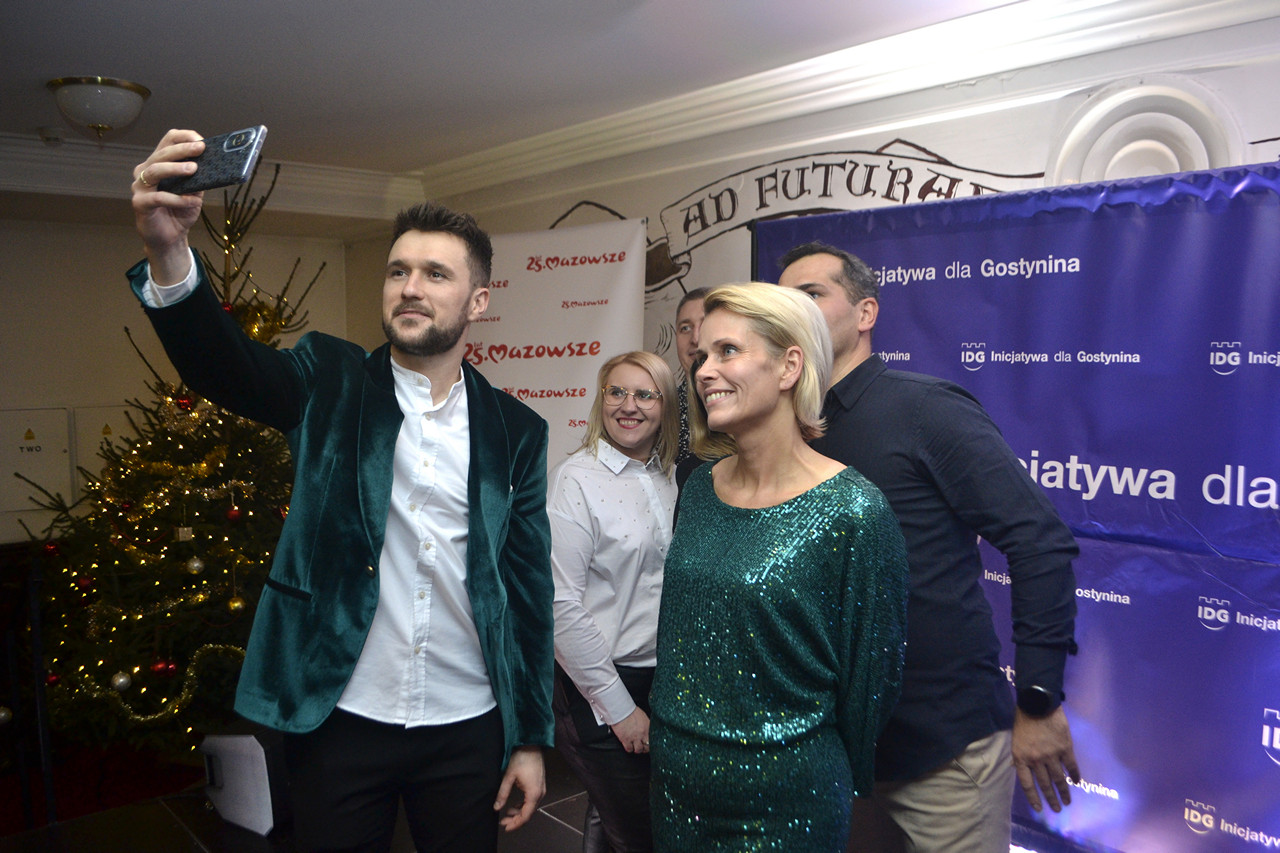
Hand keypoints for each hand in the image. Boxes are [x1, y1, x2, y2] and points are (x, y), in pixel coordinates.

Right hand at [131, 129, 206, 283]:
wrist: (170, 237)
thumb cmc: (181, 211)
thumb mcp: (195, 191)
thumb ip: (199, 178)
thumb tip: (211, 164)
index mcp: (159, 163)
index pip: (167, 141)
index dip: (183, 137)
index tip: (201, 141)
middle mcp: (146, 171)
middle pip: (161, 154)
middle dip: (182, 149)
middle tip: (200, 149)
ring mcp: (140, 187)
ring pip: (154, 170)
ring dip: (175, 168)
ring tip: (194, 169)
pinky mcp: (140, 203)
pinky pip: (158, 197)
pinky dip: (178, 199)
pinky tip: (193, 201)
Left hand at [494, 745, 544, 831]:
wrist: (531, 744)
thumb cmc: (522, 758)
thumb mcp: (509, 777)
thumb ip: (503, 794)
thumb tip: (497, 808)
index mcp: (534, 793)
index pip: (525, 815)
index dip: (516, 824)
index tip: (506, 828)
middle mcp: (540, 793)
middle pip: (528, 813)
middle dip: (516, 820)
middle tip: (503, 822)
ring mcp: (541, 789)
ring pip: (530, 807)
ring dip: (519, 813)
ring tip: (507, 815)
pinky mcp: (539, 785)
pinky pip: (531, 801)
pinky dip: (523, 806)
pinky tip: (514, 806)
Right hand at [609, 707, 650, 752]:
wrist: (621, 710)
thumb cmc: (631, 711)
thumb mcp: (643, 717)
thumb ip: (646, 725)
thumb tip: (647, 730)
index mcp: (648, 727)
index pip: (652, 740)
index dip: (650, 744)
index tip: (648, 744)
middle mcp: (642, 734)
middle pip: (647, 747)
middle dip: (644, 748)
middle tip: (642, 747)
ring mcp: (634, 738)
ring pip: (638, 750)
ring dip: (637, 749)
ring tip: (635, 747)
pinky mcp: (626, 740)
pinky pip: (629, 749)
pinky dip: (629, 749)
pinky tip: (628, 746)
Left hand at [1012, 706, 1079, 812]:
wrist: (1037, 704)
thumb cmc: (1023, 720)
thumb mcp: (1016, 740)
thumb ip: (1020, 756)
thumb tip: (1020, 769)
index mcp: (1021, 758)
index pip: (1027, 784)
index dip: (1034, 798)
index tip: (1040, 809)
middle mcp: (1036, 760)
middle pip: (1044, 784)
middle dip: (1051, 799)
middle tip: (1057, 809)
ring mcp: (1051, 755)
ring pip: (1059, 779)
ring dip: (1064, 792)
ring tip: (1067, 802)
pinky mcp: (1065, 749)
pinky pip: (1071, 766)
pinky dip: (1075, 775)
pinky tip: (1078, 782)